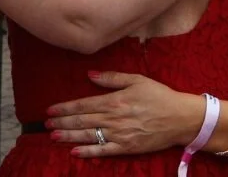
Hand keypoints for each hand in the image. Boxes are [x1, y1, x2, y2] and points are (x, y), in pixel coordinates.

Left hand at [45, 72, 201, 157]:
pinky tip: (74, 151)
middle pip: (82, 120)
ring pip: (89, 135)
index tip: (50, 109)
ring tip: (53, 136)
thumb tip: (89, 75)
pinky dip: (88, 151)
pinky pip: (104, 150)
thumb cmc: (160, 96)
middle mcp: (115, 118)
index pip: (83, 104)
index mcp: (115, 100)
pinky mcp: (127, 147)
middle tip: (46, 124)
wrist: (181, 118)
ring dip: (69, 136)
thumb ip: (111, 78)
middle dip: (62, 122)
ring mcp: (120, 134)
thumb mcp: (137, 80)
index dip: (65, 107)